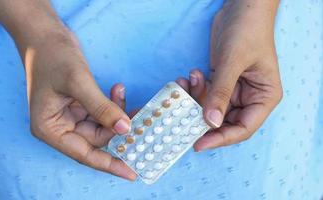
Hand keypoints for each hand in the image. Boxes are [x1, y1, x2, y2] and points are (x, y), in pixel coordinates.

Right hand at [20, 28, 135, 179]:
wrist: (45, 34)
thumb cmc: (53, 57)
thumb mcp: (78, 82)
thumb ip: (102, 108)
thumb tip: (125, 129)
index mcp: (50, 129)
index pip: (84, 154)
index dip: (109, 164)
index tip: (132, 173)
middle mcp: (60, 126)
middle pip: (97, 139)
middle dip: (119, 129)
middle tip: (142, 119)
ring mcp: (70, 116)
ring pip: (103, 125)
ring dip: (118, 113)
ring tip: (128, 97)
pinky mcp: (80, 105)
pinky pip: (102, 112)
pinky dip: (112, 104)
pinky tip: (118, 89)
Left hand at [180, 0, 282, 150]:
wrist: (241, 8)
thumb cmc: (247, 30)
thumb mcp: (233, 61)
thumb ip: (221, 92)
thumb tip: (210, 123)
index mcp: (264, 98)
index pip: (243, 128)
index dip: (221, 138)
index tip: (198, 143)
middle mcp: (250, 98)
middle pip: (225, 122)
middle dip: (202, 118)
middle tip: (181, 117)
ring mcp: (235, 90)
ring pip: (211, 108)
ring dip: (196, 100)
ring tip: (186, 83)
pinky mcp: (221, 82)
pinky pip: (206, 94)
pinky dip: (196, 89)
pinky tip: (190, 76)